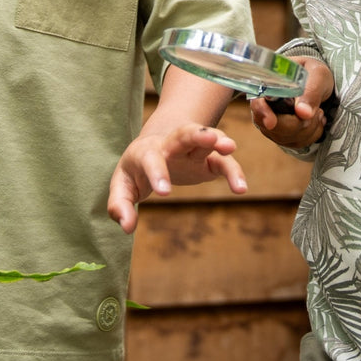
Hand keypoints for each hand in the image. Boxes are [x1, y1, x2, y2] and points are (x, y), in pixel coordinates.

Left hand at [108, 123, 246, 233]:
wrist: (155, 146)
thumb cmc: (136, 170)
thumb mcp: (122, 187)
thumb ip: (119, 206)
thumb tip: (127, 227)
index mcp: (145, 152)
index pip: (151, 159)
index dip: (157, 174)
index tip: (165, 193)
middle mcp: (170, 145)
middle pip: (183, 133)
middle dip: (196, 134)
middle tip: (210, 138)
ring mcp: (191, 149)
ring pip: (206, 138)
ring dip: (218, 139)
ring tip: (231, 146)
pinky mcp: (208, 160)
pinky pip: (222, 163)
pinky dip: (233, 172)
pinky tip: (241, 188)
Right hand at [250, 57, 335, 148]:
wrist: (319, 82)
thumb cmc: (314, 73)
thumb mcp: (318, 75)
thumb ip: (311, 92)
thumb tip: (303, 113)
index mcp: (268, 86)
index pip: (257, 103)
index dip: (262, 113)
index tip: (271, 122)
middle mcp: (265, 107)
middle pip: (274, 127)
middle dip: (300, 123)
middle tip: (317, 110)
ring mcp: (272, 124)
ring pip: (287, 138)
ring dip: (310, 128)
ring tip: (318, 110)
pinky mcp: (283, 136)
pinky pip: (297, 144)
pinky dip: (313, 134)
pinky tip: (316, 120)